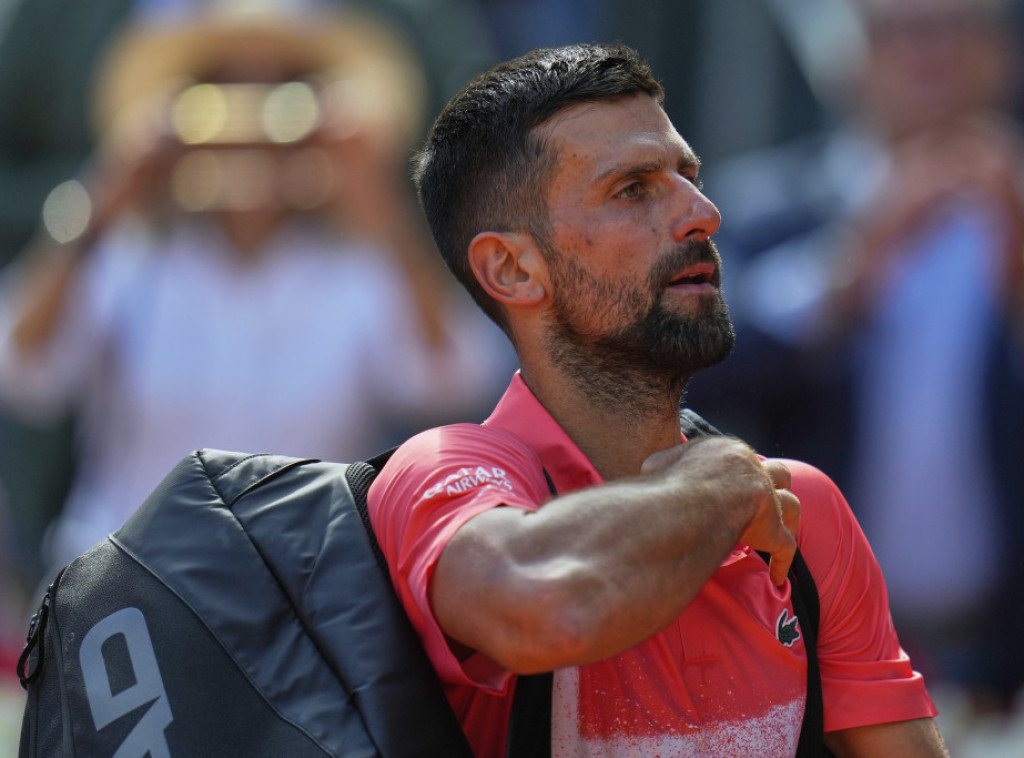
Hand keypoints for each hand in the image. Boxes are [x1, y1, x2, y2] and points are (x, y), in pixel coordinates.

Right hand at [643, 437, 799, 584]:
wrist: (690, 501)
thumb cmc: (671, 482)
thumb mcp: (659, 464)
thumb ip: (665, 465)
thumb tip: (652, 470)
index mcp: (729, 451)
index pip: (740, 457)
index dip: (740, 472)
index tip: (735, 484)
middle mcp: (755, 471)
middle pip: (777, 473)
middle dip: (775, 484)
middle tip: (767, 500)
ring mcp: (768, 500)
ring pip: (791, 504)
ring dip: (789, 516)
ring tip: (785, 528)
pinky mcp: (771, 529)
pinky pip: (785, 547)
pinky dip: (782, 562)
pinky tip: (777, 577)